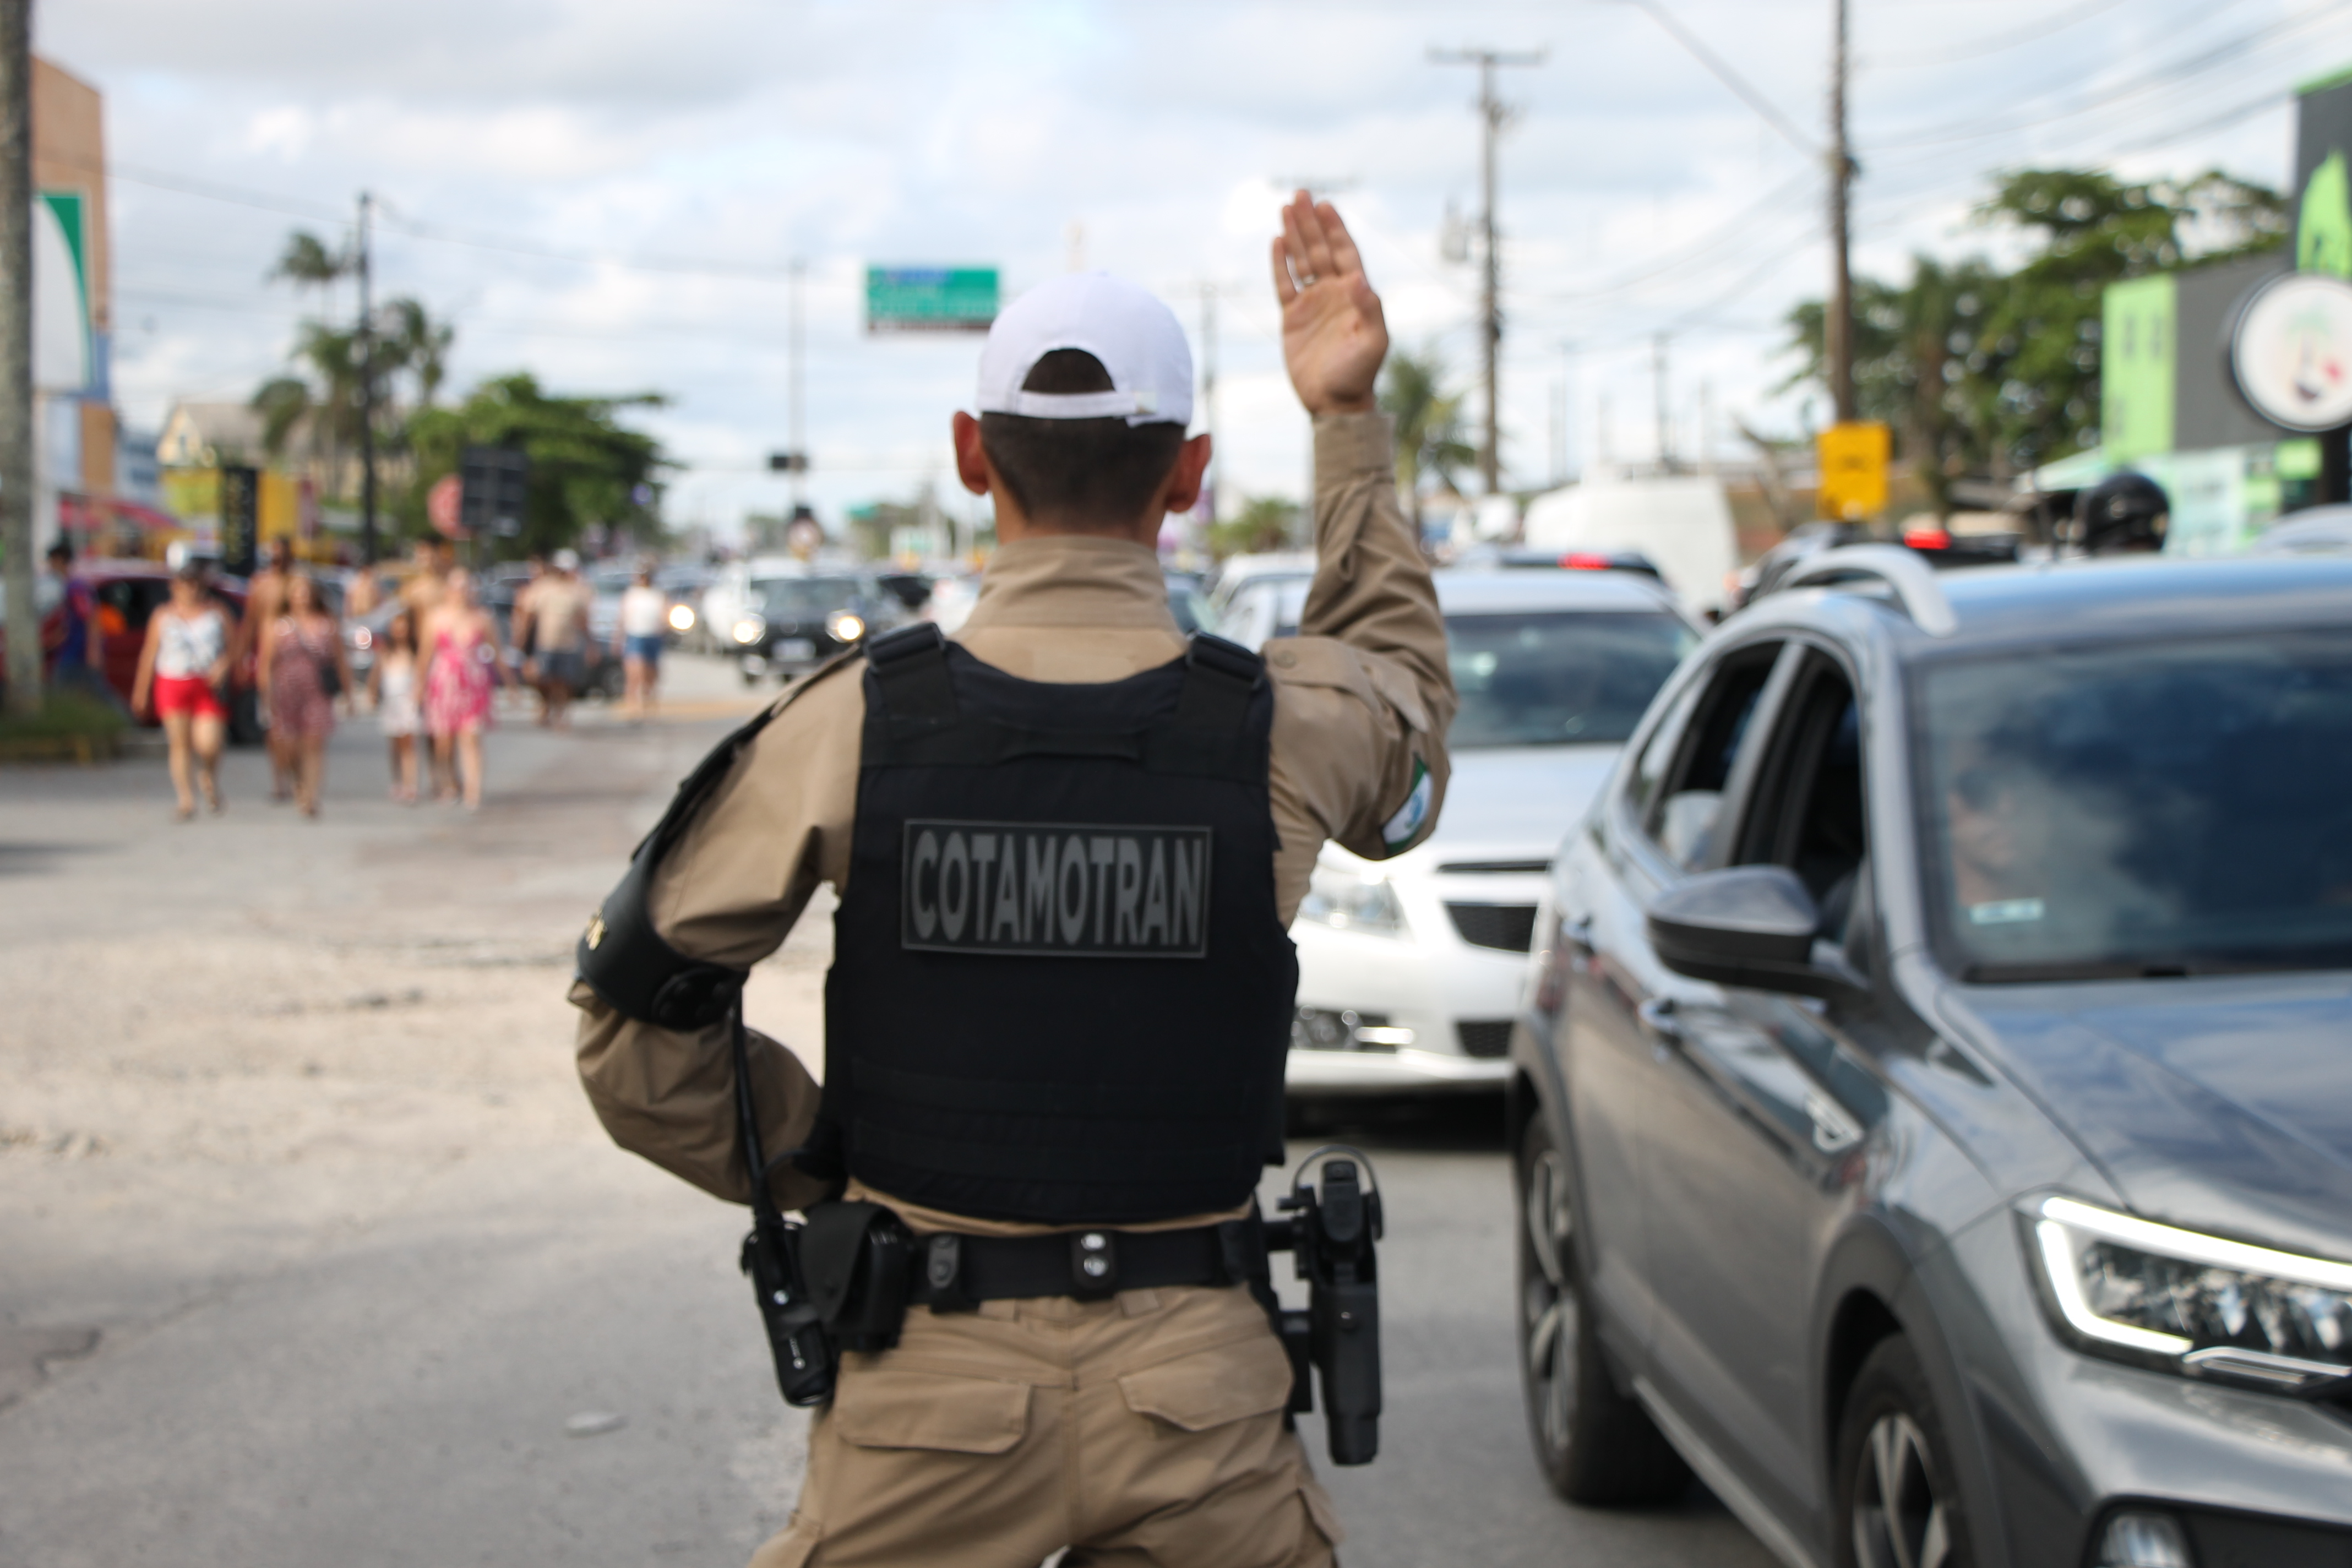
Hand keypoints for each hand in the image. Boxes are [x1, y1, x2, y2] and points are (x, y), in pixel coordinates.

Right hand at [1271, 191, 1386, 415]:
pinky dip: (1280, 264)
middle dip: (1311, 222)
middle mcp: (1334, 292)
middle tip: (1300, 194)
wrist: (1334, 402)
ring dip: (1295, 235)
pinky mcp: (1293, 317)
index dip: (1335, 228)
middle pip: (1320, 249)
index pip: (1344, 252)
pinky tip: (1276, 242)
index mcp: (1356, 294)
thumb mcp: (1373, 342)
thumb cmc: (1359, 373)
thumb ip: (1369, 308)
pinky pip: (1284, 284)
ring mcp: (1313, 303)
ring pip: (1301, 261)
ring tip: (1286, 208)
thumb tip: (1357, 277)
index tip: (1324, 205)